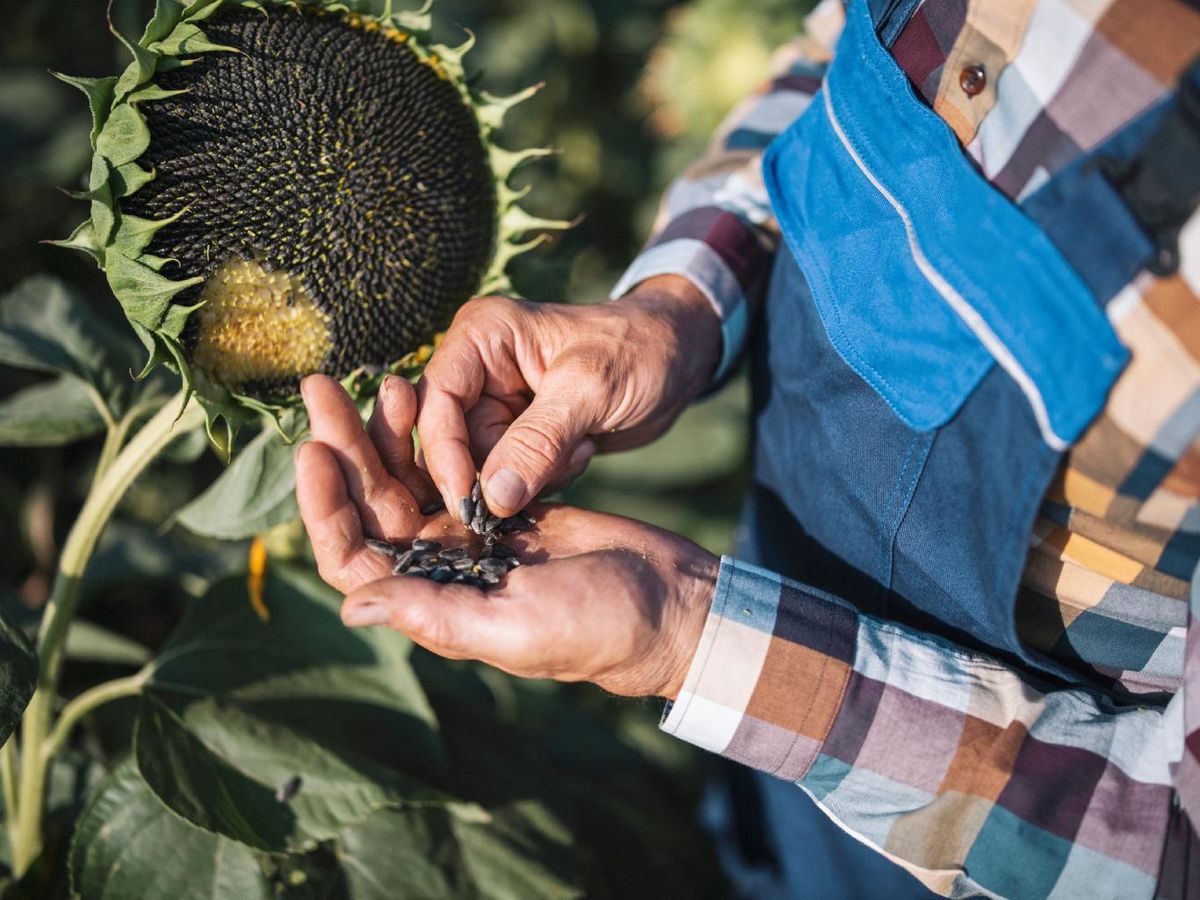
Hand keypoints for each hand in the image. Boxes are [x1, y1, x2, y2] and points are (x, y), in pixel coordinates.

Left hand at [295, 374, 717, 698]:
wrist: (665, 601)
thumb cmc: (597, 626)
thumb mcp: (514, 625)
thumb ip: (435, 613)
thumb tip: (350, 607)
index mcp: (431, 602)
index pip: (352, 555)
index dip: (324, 506)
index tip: (314, 450)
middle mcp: (439, 569)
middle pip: (371, 504)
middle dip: (344, 447)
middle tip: (321, 388)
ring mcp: (469, 536)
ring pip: (407, 478)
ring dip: (385, 432)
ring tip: (378, 379)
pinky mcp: (500, 506)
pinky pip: (450, 463)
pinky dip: (432, 432)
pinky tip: (424, 392)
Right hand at [416, 275, 720, 520]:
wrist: (679, 358)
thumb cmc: (639, 351)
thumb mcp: (591, 390)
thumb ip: (538, 442)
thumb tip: (491, 498)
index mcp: (481, 336)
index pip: (436, 402)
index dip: (444, 455)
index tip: (469, 503)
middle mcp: (477, 369)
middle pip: (453, 442)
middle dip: (501, 470)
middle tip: (558, 463)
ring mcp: (497, 404)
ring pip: (484, 468)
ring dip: (532, 475)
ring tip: (579, 446)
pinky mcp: (518, 436)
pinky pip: (511, 478)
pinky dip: (546, 478)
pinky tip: (582, 450)